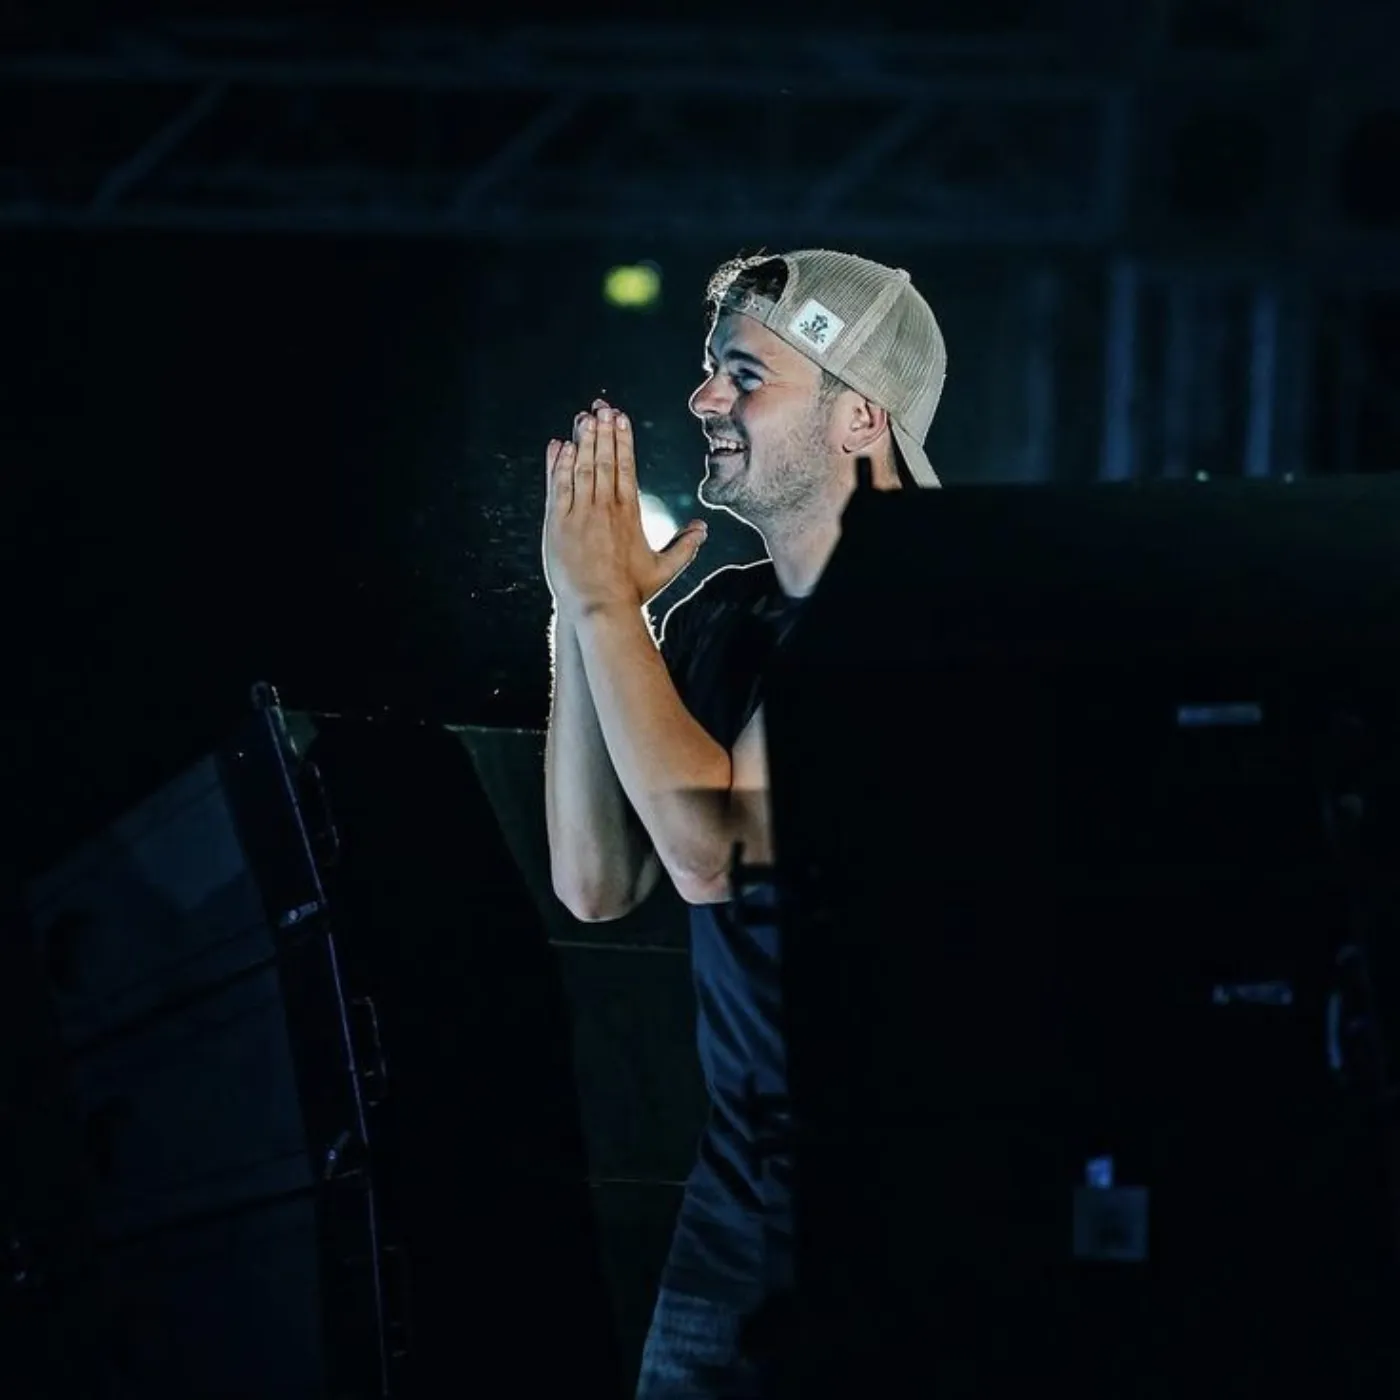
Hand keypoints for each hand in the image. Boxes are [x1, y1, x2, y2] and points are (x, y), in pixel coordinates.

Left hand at [543, 399, 707, 619]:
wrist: (599, 608)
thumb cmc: (631, 592)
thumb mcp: (665, 568)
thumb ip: (685, 546)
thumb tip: (704, 527)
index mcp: (629, 512)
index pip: (626, 466)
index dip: (622, 439)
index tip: (621, 418)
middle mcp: (605, 507)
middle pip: (604, 459)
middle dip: (603, 430)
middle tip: (601, 406)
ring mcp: (580, 513)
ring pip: (581, 467)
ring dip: (582, 440)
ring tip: (583, 417)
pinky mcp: (557, 523)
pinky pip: (558, 486)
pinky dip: (559, 464)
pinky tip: (561, 446)